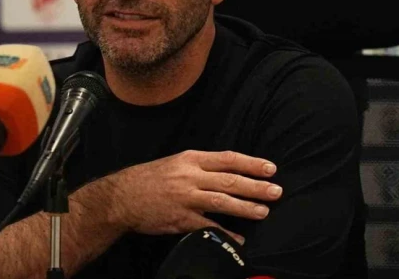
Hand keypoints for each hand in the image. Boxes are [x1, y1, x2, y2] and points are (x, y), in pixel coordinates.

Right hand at [107, 150, 281, 243]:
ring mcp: (186, 198)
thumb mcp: (175, 163)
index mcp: (191, 159)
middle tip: (276, 191)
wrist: (122, 198)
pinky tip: (240, 239)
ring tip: (264, 211)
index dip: (251, 163)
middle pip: (230, 180)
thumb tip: (228, 171)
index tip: (270, 168)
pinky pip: (208, 226)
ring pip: (223, 201)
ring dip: (246, 208)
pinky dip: (226, 233)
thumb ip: (200, 167)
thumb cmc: (149, 179)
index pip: (227, 159)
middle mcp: (190, 176)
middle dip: (256, 186)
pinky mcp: (181, 219)